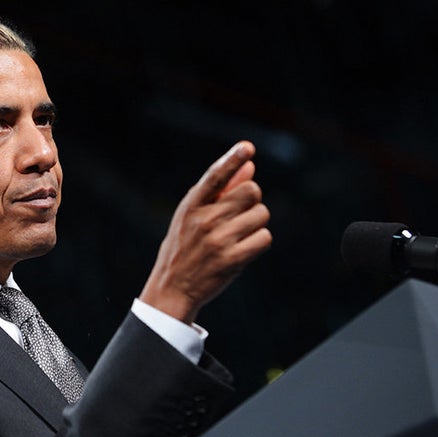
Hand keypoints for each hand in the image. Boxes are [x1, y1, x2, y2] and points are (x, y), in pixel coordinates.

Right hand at [139, 140, 271, 324]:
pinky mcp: (232, 260)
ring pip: (261, 214)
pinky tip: (244, 248)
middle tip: (239, 213)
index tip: (247, 148)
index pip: (214, 176)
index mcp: (191, 205)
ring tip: (238, 234)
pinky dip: (259, 241)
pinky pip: (265, 237)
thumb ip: (221, 191)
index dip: (232, 159)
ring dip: (256, 222)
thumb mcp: (192, 216)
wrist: (172, 288)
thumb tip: (249, 166)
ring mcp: (219, 240)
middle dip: (252, 199)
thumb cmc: (184, 247)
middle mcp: (204, 220)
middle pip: (251, 191)